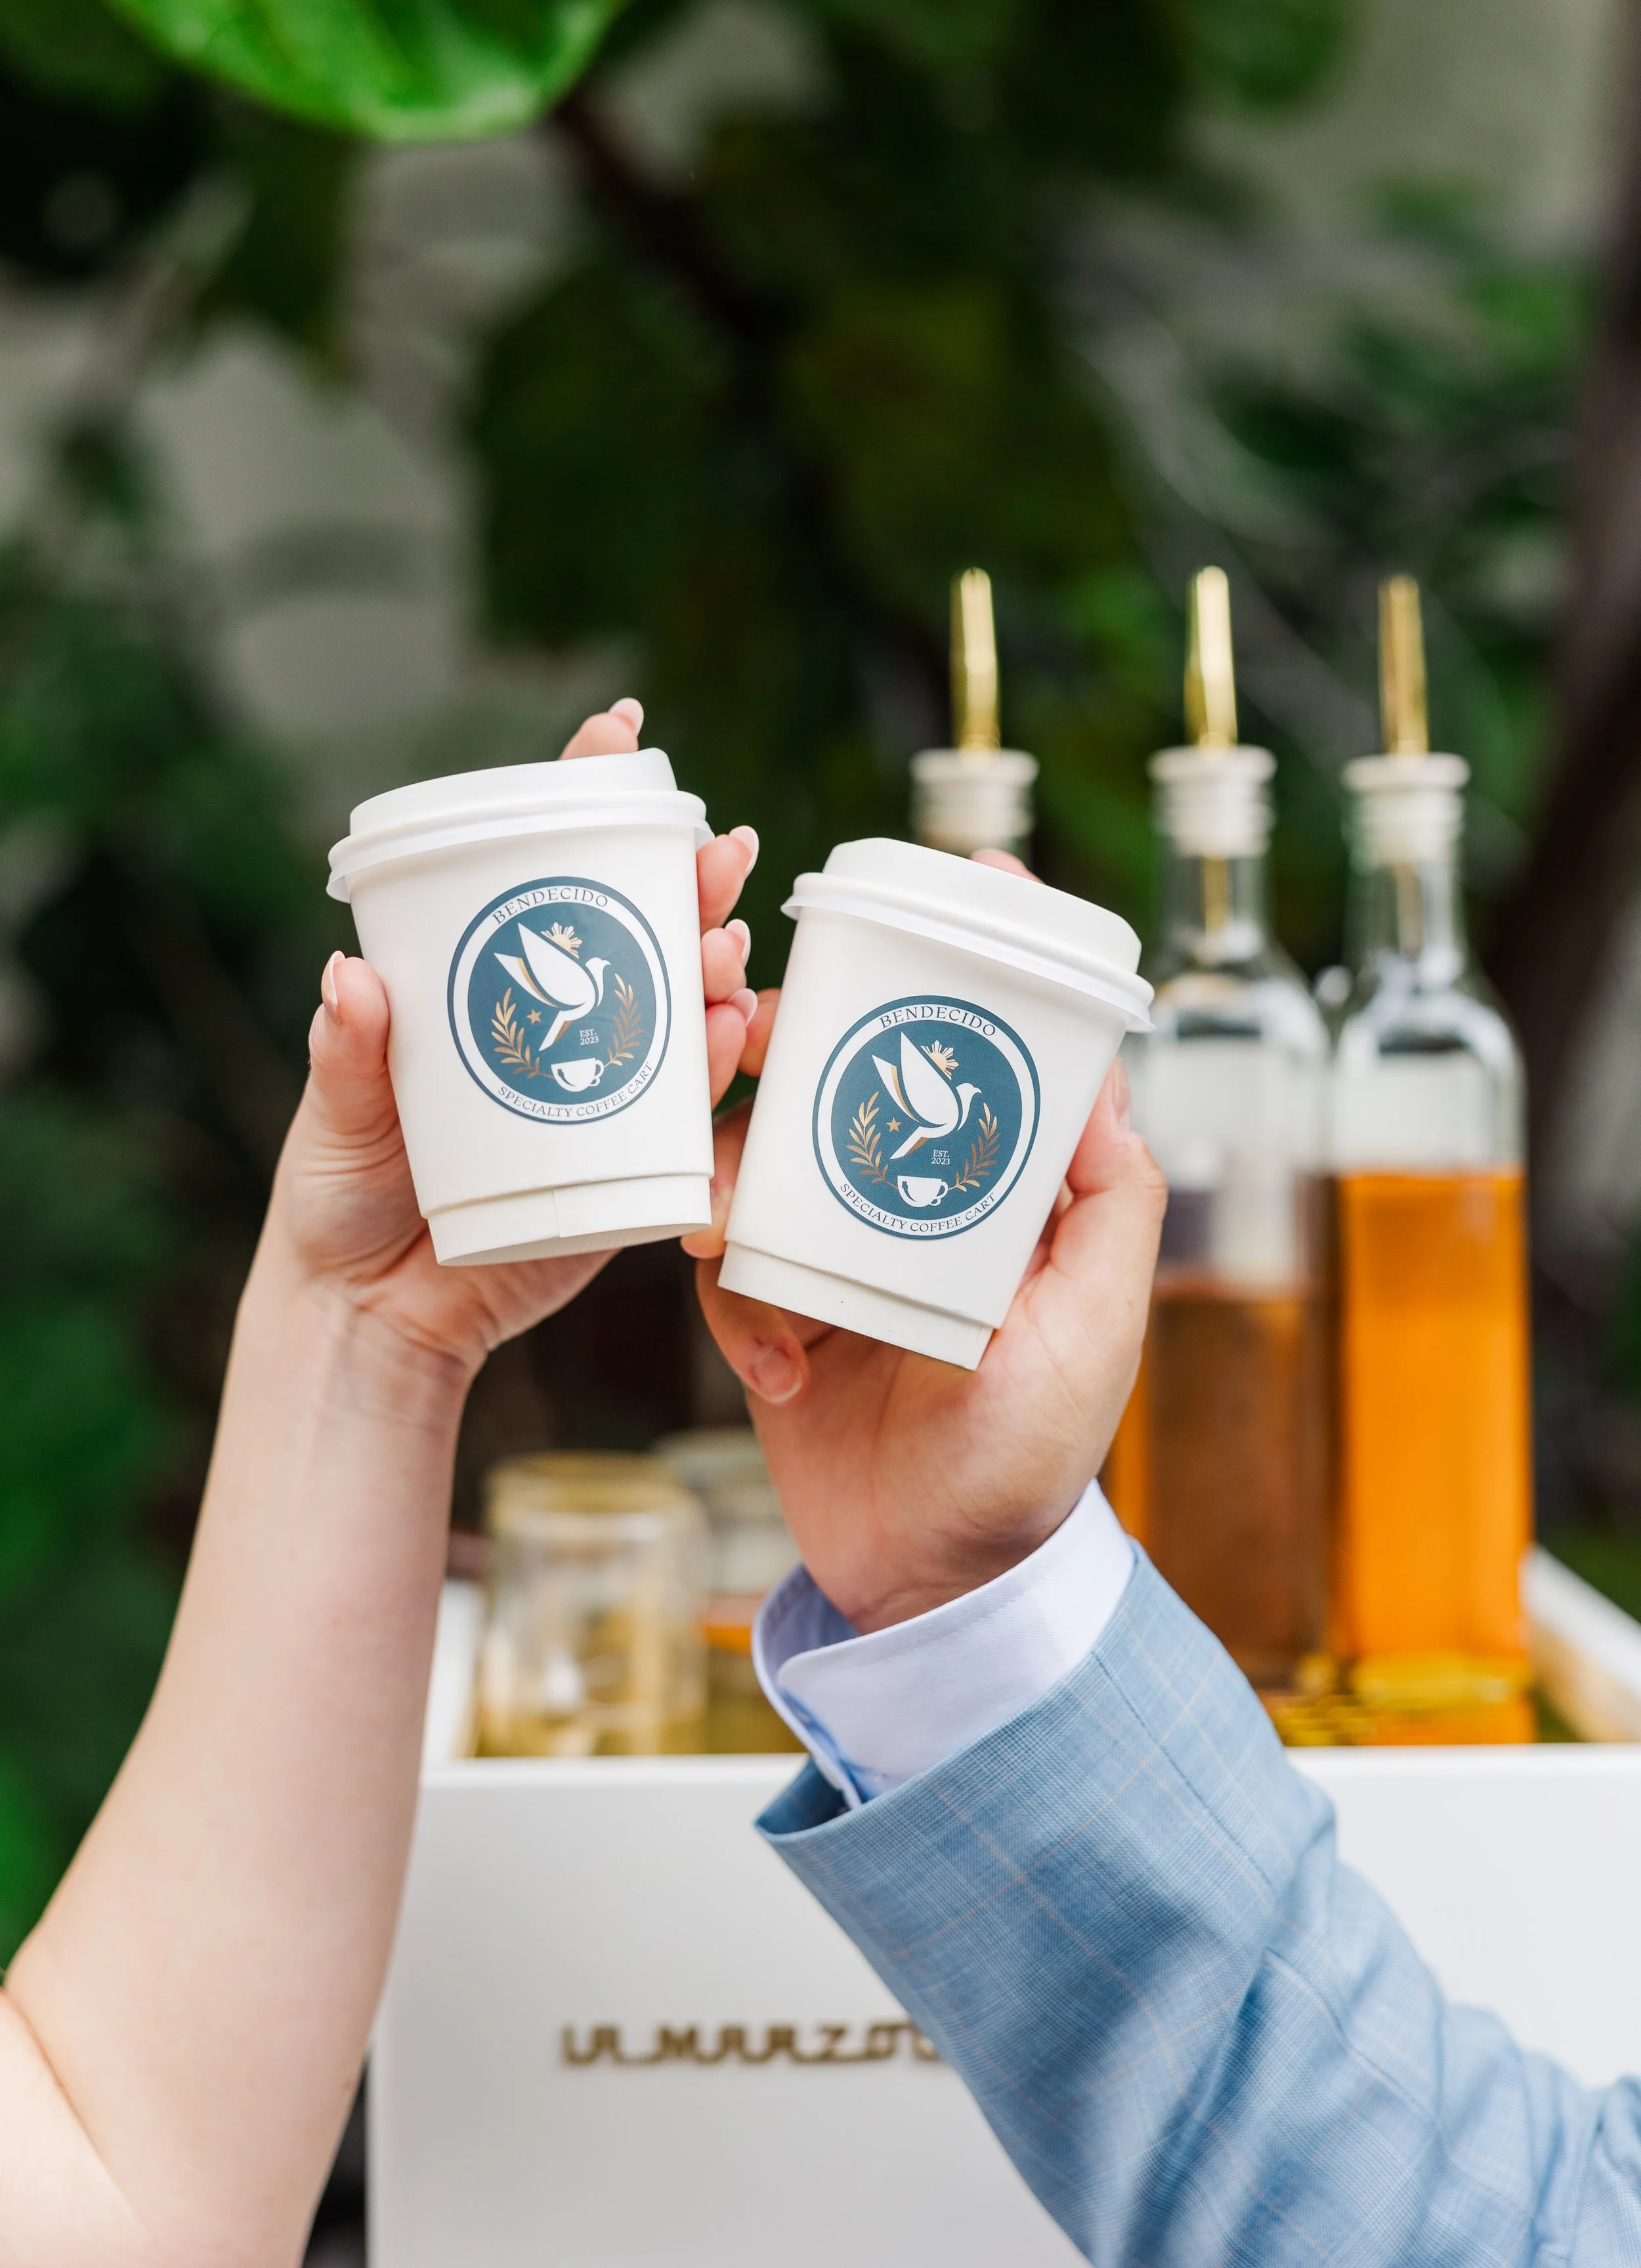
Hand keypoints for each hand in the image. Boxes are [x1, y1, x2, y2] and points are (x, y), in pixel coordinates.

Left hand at [266, 700, 759, 1379]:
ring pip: (681, 1006)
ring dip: (717, 963)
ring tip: (726, 939)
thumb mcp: (333, 1120)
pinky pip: (685, 1111)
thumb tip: (348, 979)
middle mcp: (557, 1022)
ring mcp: (600, 1090)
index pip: (537, 865)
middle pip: (637, 923)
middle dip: (689, 876)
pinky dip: (714, 1065)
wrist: (370, 1318)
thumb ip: (346, 1056)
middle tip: (720, 846)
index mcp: (483, 983)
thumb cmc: (338, 1198)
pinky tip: (731, 1028)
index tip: (618, 728)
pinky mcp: (627, 1167)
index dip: (581, 789)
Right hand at [687, 856, 1164, 1632]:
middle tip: (759, 1021)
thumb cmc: (1030, 1458)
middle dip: (803, 1037)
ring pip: (766, 1155)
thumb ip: (1110, 1205)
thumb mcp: (1094, 1328)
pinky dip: (738, 1307)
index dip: (990, 953)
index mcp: (1005, 1195)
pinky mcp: (772, 1307)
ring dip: (738, 1183)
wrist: (930, 1584)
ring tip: (725, 1229)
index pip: (1001, 1047)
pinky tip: (778, 1372)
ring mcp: (839, 1251)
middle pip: (857, 1070)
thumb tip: (1103, 1079)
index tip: (975, 869)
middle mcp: (919, 1204)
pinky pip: (727, 1264)